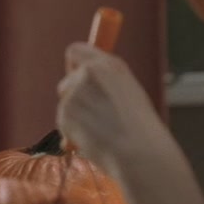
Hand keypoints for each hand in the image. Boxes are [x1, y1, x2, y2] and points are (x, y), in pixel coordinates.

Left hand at [56, 43, 169, 172]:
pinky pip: (63, 122)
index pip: (76, 51)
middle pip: (66, 81)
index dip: (73, 66)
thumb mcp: (129, 92)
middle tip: (93, 117)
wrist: (140, 152)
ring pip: (65, 104)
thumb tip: (86, 81)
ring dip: (76, 119)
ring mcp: (76, 91)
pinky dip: (73, 132)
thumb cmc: (141, 128)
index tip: (75, 77)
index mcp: (109, 64)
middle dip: (73, 99)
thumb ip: (106, 81)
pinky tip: (93, 139)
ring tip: (101, 131)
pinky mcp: (66, 112)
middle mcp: (90, 72)